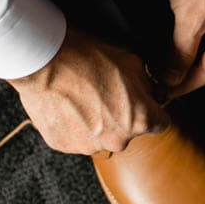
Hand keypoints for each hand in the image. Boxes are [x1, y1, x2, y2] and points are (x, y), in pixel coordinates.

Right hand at [8, 26, 170, 154]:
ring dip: (96, 122)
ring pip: (101, 136)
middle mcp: (117, 140)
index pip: (160, 123)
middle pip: (128, 132)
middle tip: (105, 93)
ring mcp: (89, 146)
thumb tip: (150, 94)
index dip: (152, 109)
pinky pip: (76, 137)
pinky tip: (66, 104)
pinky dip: (74, 125)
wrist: (44, 62)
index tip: (142, 101)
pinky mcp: (64, 146)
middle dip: (122, 116)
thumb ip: (147, 85)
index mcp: (140, 119)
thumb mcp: (132, 61)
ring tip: (81, 96)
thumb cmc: (88, 57)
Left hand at [164, 0, 204, 99]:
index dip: (185, 85)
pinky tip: (178, 39)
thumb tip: (171, 79)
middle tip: (160, 82)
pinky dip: (193, 36)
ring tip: (165, 65)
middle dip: (187, 72)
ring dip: (189, 54)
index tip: (164, 94)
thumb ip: (180, 53)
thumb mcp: (188, 17)